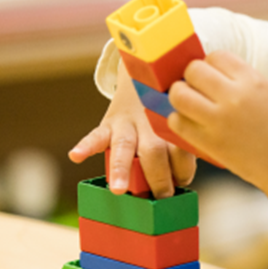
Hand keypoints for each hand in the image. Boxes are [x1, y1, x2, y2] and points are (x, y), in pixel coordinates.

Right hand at [68, 63, 195, 197]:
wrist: (145, 73)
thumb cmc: (169, 109)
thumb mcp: (182, 118)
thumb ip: (186, 143)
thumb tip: (191, 175)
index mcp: (173, 124)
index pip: (181, 149)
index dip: (183, 168)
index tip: (184, 181)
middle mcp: (150, 124)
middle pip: (154, 150)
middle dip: (158, 176)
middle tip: (163, 195)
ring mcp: (127, 123)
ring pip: (125, 145)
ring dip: (122, 169)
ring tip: (119, 189)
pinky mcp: (108, 123)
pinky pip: (95, 134)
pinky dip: (85, 145)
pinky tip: (76, 155)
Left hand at [168, 51, 267, 235]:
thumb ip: (255, 77)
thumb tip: (229, 75)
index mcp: (253, 81)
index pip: (216, 56)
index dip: (211, 63)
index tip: (213, 74)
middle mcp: (234, 97)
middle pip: (193, 71)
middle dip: (192, 77)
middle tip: (197, 87)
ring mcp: (219, 121)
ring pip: (179, 95)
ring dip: (179, 95)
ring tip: (188, 102)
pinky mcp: (209, 143)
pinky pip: (177, 123)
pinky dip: (178, 119)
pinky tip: (188, 121)